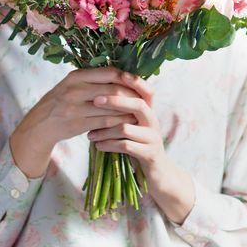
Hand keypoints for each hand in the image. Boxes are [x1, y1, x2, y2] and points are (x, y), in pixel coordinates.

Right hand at [9, 67, 144, 178]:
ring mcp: (76, 108)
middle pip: (113, 90)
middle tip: (143, 99)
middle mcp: (75, 90)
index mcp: (76, 76)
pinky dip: (119, 122)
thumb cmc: (61, 101)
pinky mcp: (78, 124)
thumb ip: (93, 79)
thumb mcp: (72, 84)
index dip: (127, 78)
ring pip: (111, 108)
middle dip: (131, 96)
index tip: (138, 83)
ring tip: (138, 111)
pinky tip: (126, 122)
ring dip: (127, 110)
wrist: (41, 124)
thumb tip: (122, 75)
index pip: (109, 73)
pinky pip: (105, 122)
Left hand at [87, 72, 195, 222]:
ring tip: (90, 134)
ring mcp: (153, 138)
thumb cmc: (138, 144)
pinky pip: (126, 146)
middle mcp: (153, 121)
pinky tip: (98, 145)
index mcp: (150, 111)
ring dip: (105, 130)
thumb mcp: (133, 124)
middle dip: (115, 101)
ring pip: (126, 127)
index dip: (135, 81)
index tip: (117, 74)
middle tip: (95, 101)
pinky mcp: (149, 155)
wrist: (157, 173)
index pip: (147, 90)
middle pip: (138, 104)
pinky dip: (108, 145)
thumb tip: (99, 92)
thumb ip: (123, 111)